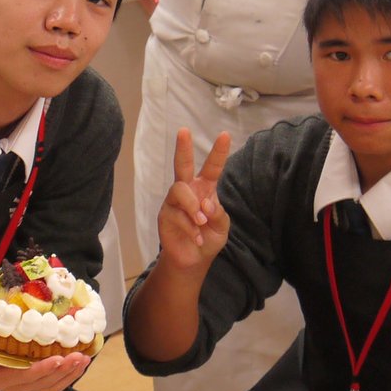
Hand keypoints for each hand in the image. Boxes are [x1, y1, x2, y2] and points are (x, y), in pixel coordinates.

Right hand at [0, 331, 89, 390]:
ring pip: (48, 386)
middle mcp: (10, 386)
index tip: (59, 358)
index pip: (22, 377)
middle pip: (40, 383)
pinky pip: (48, 384)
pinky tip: (76, 364)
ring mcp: (19, 385)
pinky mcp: (26, 381)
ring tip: (83, 359)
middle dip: (62, 371)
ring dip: (67, 375)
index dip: (42, 370)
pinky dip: (64, 376)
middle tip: (80, 356)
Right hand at [157, 130, 229, 271]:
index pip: (212, 167)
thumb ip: (217, 213)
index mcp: (205, 189)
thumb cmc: (208, 238)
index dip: (219, 152)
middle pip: (183, 165)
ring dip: (193, 207)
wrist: (193, 260)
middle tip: (184, 131)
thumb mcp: (222, 226)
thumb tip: (204, 204)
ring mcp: (174, 202)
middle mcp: (188, 190)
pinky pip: (176, 214)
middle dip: (183, 148)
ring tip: (201, 223)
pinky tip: (197, 237)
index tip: (225, 135)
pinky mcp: (165, 215)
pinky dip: (190, 227)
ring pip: (179, 190)